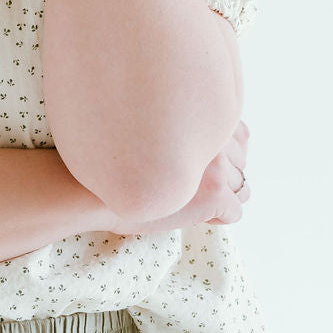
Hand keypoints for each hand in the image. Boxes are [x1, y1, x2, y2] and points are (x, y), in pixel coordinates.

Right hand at [111, 119, 251, 235]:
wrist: (90, 190)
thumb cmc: (113, 165)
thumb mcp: (152, 132)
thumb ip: (182, 130)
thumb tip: (216, 145)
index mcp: (200, 113)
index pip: (240, 134)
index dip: (222, 156)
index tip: (199, 168)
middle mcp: (212, 134)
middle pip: (242, 164)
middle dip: (223, 178)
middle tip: (190, 189)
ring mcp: (216, 164)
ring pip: (242, 189)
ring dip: (222, 199)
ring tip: (189, 202)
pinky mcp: (215, 193)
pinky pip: (235, 213)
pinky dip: (218, 219)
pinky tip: (191, 215)